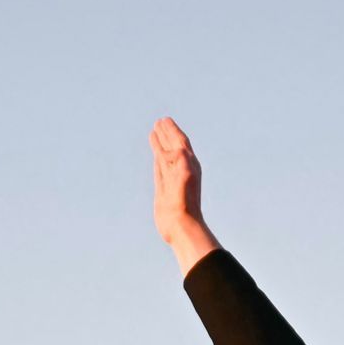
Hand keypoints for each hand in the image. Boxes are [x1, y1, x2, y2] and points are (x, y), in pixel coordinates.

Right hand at [150, 117, 204, 238]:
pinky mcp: (163, 189)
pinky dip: (157, 159)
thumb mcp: (185, 173)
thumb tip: (172, 151)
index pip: (180, 142)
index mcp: (189, 164)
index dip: (173, 131)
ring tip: (154, 132)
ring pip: (165, 156)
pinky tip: (155, 154)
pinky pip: (160, 168)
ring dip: (161, 144)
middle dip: (167, 134)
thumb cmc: (185, 200)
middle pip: (173, 146)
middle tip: (159, 122)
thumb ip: (180, 158)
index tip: (165, 120)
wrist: (181, 224)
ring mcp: (172, 179)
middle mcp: (182, 170)